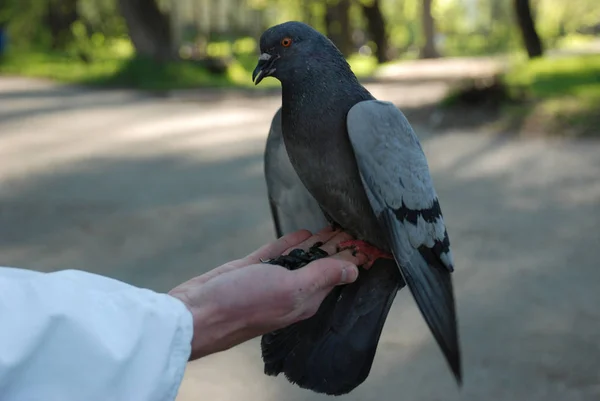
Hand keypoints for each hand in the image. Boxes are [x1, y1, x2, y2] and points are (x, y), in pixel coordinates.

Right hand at [168, 227, 366, 360]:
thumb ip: (321, 276)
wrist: (195, 313)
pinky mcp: (250, 269)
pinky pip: (277, 253)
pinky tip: (303, 233)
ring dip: (320, 242)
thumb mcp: (289, 288)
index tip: (370, 241)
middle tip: (356, 227)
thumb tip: (352, 270)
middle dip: (341, 246)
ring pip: (302, 256)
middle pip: (323, 263)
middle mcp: (291, 289)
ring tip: (336, 227)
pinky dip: (292, 242)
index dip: (355, 257)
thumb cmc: (242, 304)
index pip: (338, 274)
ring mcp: (270, 278)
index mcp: (305, 298)